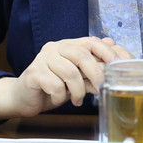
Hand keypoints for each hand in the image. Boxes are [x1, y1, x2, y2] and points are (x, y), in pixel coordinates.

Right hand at [0, 36, 132, 119]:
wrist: (23, 98)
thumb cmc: (52, 87)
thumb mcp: (77, 78)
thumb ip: (92, 67)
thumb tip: (114, 52)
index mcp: (67, 46)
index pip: (90, 41)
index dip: (106, 51)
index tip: (118, 63)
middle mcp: (55, 48)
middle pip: (81, 54)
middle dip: (95, 72)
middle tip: (101, 87)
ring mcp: (43, 59)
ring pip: (70, 72)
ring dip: (78, 90)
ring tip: (77, 101)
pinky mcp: (34, 73)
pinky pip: (55, 85)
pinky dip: (61, 96)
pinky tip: (58, 100)